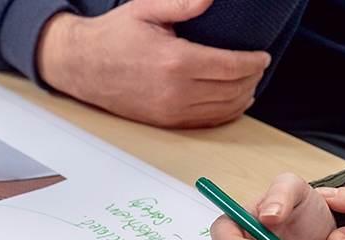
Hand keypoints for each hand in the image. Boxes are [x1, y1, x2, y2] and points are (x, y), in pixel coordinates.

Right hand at [36, 0, 270, 127]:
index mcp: (175, 61)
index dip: (254, 62)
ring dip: (243, 97)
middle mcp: (175, 91)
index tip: (262, 55)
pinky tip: (231, 101)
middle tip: (258, 66)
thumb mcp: (146, 9)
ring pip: (223, 110)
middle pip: (233, 90)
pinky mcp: (164, 122)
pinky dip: (225, 113)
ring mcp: (169, 111)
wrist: (82, 65)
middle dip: (253, 78)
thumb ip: (183, 2)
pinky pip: (206, 122)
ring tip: (249, 82)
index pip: (232, 67)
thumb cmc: (113, 36)